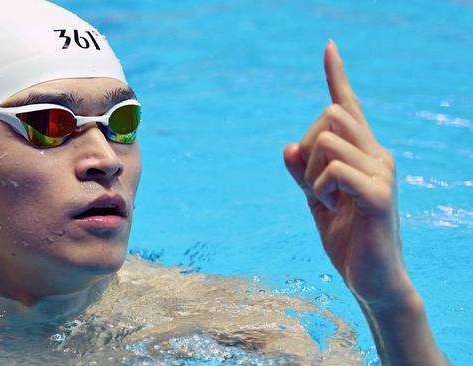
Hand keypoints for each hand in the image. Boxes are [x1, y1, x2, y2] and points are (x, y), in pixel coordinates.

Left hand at [283, 40, 410, 307]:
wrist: (371, 281)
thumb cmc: (347, 239)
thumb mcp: (315, 201)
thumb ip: (302, 173)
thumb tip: (287, 147)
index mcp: (362, 153)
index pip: (348, 106)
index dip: (336, 76)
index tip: (328, 47)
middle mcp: (377, 155)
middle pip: (330, 114)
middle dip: (307, 146)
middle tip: (314, 184)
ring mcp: (381, 172)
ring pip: (328, 139)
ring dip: (312, 172)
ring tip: (325, 200)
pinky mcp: (379, 194)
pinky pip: (334, 169)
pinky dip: (319, 187)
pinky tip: (330, 206)